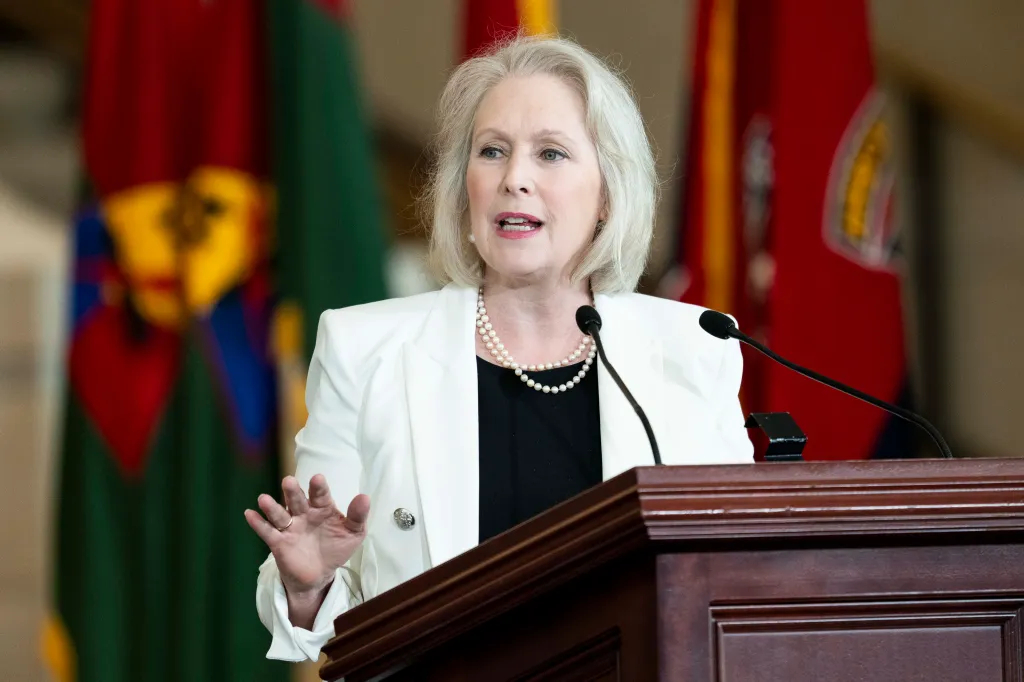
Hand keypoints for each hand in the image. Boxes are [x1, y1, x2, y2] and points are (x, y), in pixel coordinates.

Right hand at [245, 474, 369, 600]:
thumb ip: (358, 516)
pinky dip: (257, 523)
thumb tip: (365, 497)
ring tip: (263, 499)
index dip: (319, 488)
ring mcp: (290, 527)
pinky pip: (267, 532)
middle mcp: (304, 514)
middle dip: (292, 492)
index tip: (317, 478)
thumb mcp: (353, 533)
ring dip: (271, 507)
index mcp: (323, 508)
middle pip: (297, 500)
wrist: (320, 574)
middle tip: (288, 482)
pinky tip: (249, 514)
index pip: (320, 495)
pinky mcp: (279, 543)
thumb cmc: (336, 547)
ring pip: (279, 515)